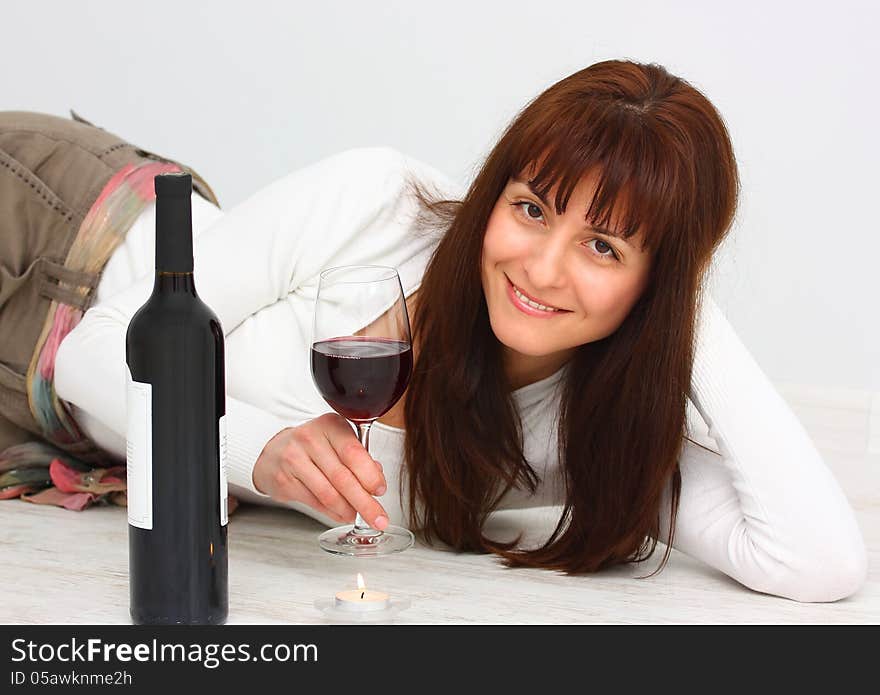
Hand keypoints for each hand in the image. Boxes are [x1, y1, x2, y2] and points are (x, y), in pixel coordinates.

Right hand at [252, 413, 388, 529]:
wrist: (275, 452)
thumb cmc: (313, 446)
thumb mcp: (337, 441)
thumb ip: (359, 458)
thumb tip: (377, 481)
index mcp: (330, 425)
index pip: (353, 452)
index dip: (370, 475)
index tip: (380, 490)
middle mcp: (310, 439)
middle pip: (342, 477)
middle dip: (364, 502)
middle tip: (378, 517)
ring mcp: (294, 460)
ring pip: (328, 494)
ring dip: (348, 510)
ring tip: (359, 516)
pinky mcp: (285, 481)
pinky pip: (315, 503)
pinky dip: (333, 513)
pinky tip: (342, 514)